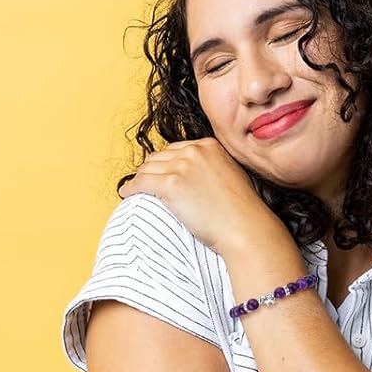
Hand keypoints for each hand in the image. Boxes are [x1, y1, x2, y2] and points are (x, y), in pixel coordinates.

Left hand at [118, 138, 281, 255]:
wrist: (244, 226)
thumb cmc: (240, 209)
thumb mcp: (230, 174)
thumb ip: (211, 166)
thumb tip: (191, 177)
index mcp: (209, 145)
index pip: (175, 149)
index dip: (165, 164)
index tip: (160, 175)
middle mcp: (195, 150)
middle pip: (158, 157)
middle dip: (151, 171)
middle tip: (146, 186)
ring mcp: (182, 166)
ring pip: (146, 169)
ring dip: (140, 180)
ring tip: (136, 191)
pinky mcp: (171, 185)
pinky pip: (139, 183)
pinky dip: (130, 189)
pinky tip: (127, 195)